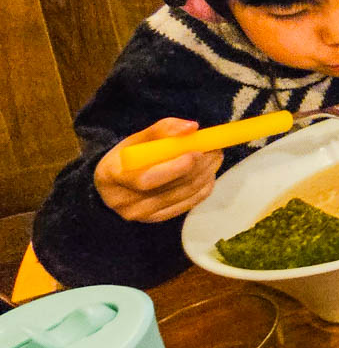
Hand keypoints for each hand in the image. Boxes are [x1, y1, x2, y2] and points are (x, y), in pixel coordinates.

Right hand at [95, 118, 223, 222]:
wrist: (113, 184)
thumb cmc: (127, 157)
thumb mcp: (137, 139)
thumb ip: (164, 129)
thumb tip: (193, 128)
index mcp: (115, 176)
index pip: (148, 179)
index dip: (177, 168)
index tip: (197, 152)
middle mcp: (125, 201)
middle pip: (172, 188)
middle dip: (200, 168)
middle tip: (215, 150)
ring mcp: (141, 214)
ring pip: (183, 196)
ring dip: (206, 176)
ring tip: (215, 159)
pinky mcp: (156, 219)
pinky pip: (187, 205)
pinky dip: (202, 189)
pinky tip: (209, 175)